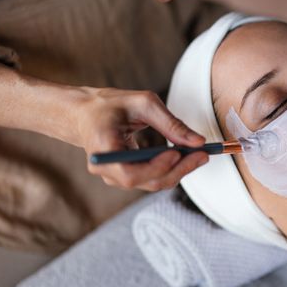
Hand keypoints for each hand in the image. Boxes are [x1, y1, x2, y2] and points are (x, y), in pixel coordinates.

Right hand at [72, 87, 208, 191]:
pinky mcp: (126, 175)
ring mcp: (114, 176)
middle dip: (178, 170)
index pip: (130, 172)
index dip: (157, 167)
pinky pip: (152, 178)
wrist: (85, 113)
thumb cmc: (110, 105)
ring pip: (153, 183)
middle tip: (202, 154)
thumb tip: (197, 142)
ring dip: (178, 171)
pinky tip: (186, 156)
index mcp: (102, 150)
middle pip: (146, 182)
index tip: (178, 153)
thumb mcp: (142, 103)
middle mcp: (106, 170)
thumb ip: (171, 123)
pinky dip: (171, 169)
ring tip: (199, 154)